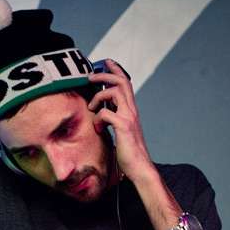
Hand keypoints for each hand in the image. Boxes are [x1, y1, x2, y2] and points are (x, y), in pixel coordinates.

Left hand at [88, 59, 156, 182]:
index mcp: (131, 110)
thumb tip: (102, 112)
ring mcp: (129, 117)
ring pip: (113, 92)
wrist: (140, 167)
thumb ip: (114, 119)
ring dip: (98, 98)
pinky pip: (106, 113)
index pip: (126, 83)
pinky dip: (98, 119)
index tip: (107, 61)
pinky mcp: (123, 126)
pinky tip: (99, 129)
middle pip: (121, 81)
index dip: (116, 70)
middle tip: (90, 77)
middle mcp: (132, 110)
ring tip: (92, 109)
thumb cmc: (129, 152)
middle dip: (104, 75)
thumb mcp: (121, 131)